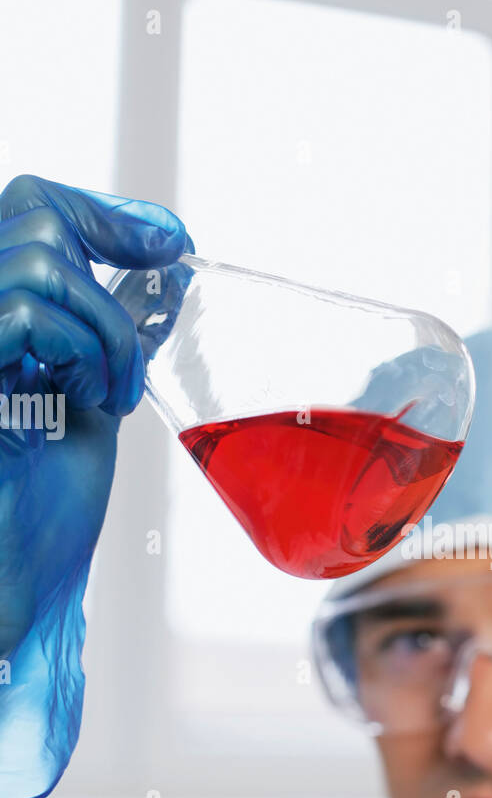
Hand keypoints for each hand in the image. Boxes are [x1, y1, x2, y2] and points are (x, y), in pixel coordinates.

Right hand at [0, 174, 191, 797]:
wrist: (8, 588)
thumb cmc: (37, 511)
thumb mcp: (89, 402)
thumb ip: (108, 339)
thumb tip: (161, 274)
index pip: (30, 210)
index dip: (103, 211)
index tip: (169, 242)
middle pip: (30, 209)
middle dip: (111, 249)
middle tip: (150, 311)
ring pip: (39, 259)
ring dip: (105, 326)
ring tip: (112, 389)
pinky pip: (24, 314)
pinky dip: (80, 351)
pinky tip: (87, 401)